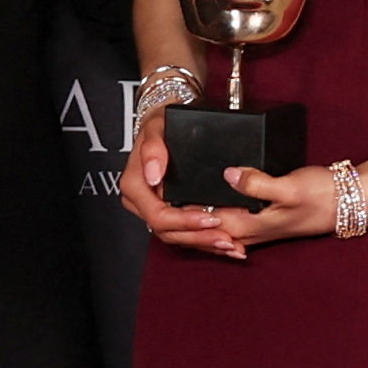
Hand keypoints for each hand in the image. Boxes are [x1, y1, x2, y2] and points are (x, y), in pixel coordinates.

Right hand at [118, 111, 226, 251]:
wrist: (166, 122)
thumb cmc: (161, 124)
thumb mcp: (156, 127)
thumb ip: (153, 149)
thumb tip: (153, 175)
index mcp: (135, 186)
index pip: (158, 215)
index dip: (184, 221)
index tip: (210, 218)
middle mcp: (142, 202)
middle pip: (168, 232)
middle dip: (199, 238)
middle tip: (226, 239)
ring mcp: (154, 209)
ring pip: (177, 237)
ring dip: (205, 243)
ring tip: (232, 246)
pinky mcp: (168, 212)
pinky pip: (184, 232)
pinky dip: (205, 239)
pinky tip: (226, 243)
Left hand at [148, 147, 347, 260]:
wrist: (347, 203)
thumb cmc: (322, 195)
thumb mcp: (289, 187)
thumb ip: (257, 183)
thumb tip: (229, 175)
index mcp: (245, 226)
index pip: (200, 224)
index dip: (177, 211)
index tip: (160, 190)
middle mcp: (244, 232)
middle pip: (198, 230)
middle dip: (174, 216)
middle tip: (155, 190)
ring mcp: (251, 228)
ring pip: (208, 227)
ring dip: (188, 215)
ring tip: (168, 193)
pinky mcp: (258, 219)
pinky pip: (222, 219)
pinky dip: (206, 212)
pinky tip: (198, 198)